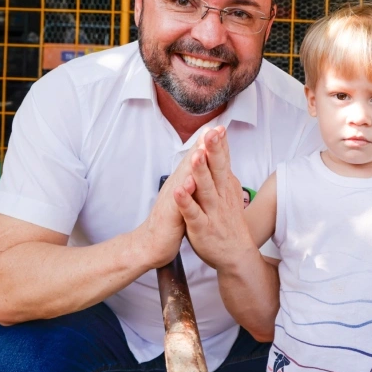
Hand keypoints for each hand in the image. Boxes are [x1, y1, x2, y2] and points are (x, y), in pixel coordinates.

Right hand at [139, 135, 204, 267]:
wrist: (151, 244)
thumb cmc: (171, 220)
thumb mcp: (186, 196)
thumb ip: (194, 179)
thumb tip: (203, 164)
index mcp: (184, 181)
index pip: (198, 159)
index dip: (209, 144)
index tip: (221, 127)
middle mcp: (177, 186)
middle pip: (190, 163)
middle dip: (202, 146)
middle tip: (214, 129)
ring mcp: (172, 200)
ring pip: (183, 179)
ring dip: (192, 165)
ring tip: (201, 150)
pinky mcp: (169, 217)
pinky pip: (177, 205)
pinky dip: (183, 195)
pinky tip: (188, 185)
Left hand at [173, 127, 254, 270]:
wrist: (235, 254)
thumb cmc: (229, 221)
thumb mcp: (229, 192)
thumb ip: (223, 170)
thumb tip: (223, 146)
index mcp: (226, 186)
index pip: (223, 161)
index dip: (220, 144)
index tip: (217, 126)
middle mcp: (221, 196)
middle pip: (217, 170)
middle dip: (213, 151)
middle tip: (211, 133)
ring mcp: (212, 212)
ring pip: (205, 189)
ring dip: (201, 172)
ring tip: (196, 156)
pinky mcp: (201, 228)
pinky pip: (192, 213)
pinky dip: (186, 202)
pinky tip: (179, 191)